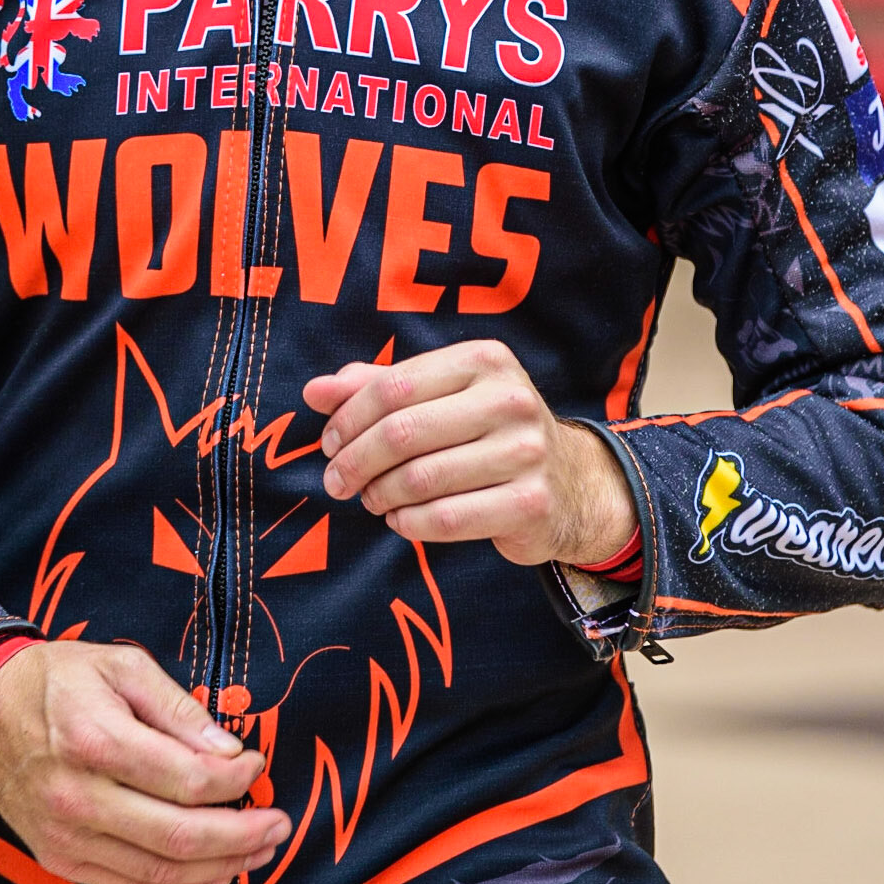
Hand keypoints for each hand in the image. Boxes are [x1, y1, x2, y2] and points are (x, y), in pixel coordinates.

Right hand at [0, 641, 290, 883]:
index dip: (234, 780)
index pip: (185, 780)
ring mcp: (65, 838)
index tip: (256, 764)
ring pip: (159, 873)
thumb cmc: (59, 681)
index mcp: (94, 741)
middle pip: (178, 836)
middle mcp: (77, 798)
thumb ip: (178, 709)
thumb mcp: (122, 666)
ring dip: (220, 868)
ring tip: (259, 850)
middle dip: (242, 835)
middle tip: (279, 824)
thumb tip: (230, 751)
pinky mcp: (60, 860)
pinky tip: (212, 873)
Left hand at [304, 340, 636, 568]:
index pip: (393, 386)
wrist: (569, 483)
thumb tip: (315, 391)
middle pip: (402, 433)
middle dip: (356, 462)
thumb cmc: (486, 431)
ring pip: (421, 479)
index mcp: (484, 359)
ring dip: (380, 496)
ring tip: (372, 500)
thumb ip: (377, 387)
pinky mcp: (532, 502)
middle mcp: (510, 398)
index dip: (349, 418)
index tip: (330, 445)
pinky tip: (402, 520)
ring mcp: (526, 451)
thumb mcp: (439, 395)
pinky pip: (448, 519)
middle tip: (337, 481)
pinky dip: (410, 524)